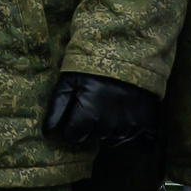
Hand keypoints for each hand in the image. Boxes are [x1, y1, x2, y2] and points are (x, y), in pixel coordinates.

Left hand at [42, 72, 161, 150]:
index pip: (73, 136)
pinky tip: (120, 107)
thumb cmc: (94, 66)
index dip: (71, 124)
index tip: (75, 110)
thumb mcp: (70, 81)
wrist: (130, 53)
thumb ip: (57, 108)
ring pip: (109, 138)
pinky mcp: (143, 124)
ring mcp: (128, 126)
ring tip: (107, 103)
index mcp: (89, 116)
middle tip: (92, 101)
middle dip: (88, 124)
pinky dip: (122, 125)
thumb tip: (47, 132)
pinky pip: (127, 135)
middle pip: (91, 136)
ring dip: (105, 126)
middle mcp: (109, 126)